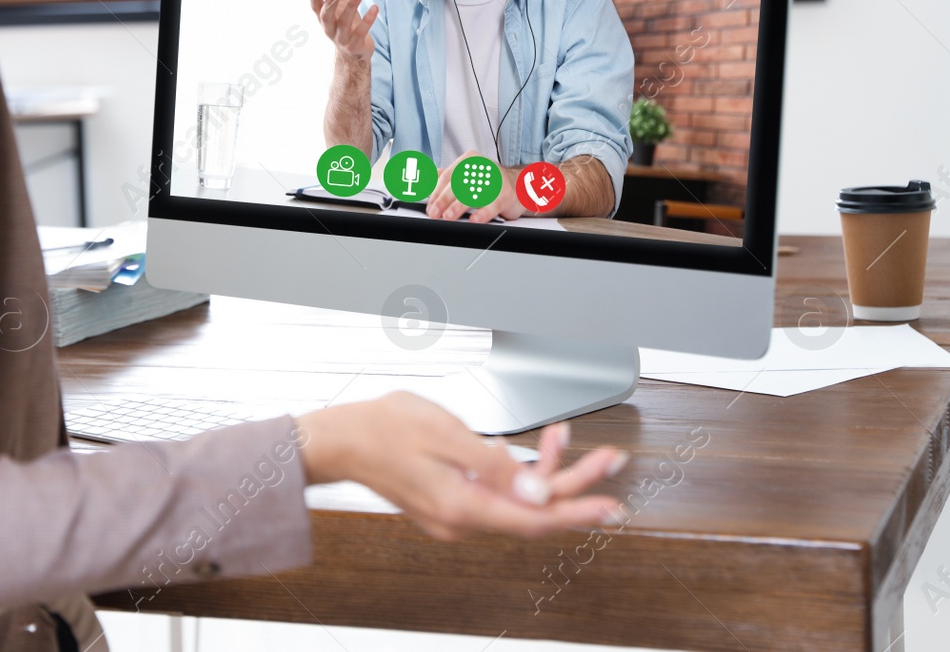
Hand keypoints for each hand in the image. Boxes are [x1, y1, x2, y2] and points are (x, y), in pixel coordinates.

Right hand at [296, 392, 626, 539]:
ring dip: (543, 471)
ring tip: (565, 436)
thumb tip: (538, 491)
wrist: (339, 440)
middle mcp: (461, 519)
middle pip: (532, 510)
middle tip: (606, 460)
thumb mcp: (444, 434)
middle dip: (572, 482)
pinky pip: (495, 494)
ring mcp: (454, 514)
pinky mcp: (450, 502)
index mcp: (462, 506)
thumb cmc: (381, 429)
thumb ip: (494, 464)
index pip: (535, 518)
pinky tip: (524, 447)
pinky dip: (515, 472)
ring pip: (516, 500)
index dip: (578, 510)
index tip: (610, 504)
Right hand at [309, 0, 377, 62]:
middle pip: (327, 16)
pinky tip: (374, 7)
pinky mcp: (355, 45)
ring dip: (352, 4)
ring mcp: (342, 39)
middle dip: (331, 1)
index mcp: (324, 20)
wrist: (354, 55)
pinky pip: (361, 31)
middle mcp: (330, 30)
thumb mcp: (337, 7)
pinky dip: (368, 19)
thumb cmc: (344, 25)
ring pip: (345, 21)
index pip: (316, 9)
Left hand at [426, 156, 525, 222]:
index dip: (435, 193)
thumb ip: (447, 176)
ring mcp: (494, 180)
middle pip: (457, 184)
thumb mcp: (468, 173)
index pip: (447, 176)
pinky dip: (482, 213)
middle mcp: (481, 167)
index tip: (429, 207)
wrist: (520, 184)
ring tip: (448, 217)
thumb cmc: (490, 181)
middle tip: (434, 213)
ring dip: (458, 207)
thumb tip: (425, 183)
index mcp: (468, 160)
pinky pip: (492, 205)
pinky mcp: (505, 194)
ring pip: (472, 194)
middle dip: (443, 201)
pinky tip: (474, 220)